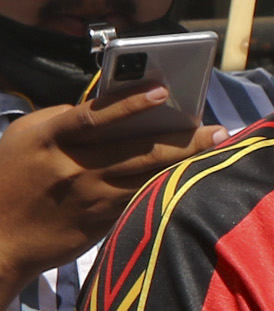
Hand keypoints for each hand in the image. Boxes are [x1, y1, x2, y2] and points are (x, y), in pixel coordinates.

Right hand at [0, 90, 226, 292]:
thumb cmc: (12, 178)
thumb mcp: (25, 138)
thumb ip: (62, 117)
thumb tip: (111, 106)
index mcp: (49, 138)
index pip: (95, 113)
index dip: (130, 101)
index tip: (163, 90)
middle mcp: (73, 166)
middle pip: (137, 148)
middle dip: (182, 136)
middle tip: (216, 127)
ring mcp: (89, 196)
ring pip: (148, 175)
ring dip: (185, 160)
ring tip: (215, 145)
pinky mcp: (102, 220)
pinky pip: (142, 198)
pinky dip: (168, 185)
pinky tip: (193, 175)